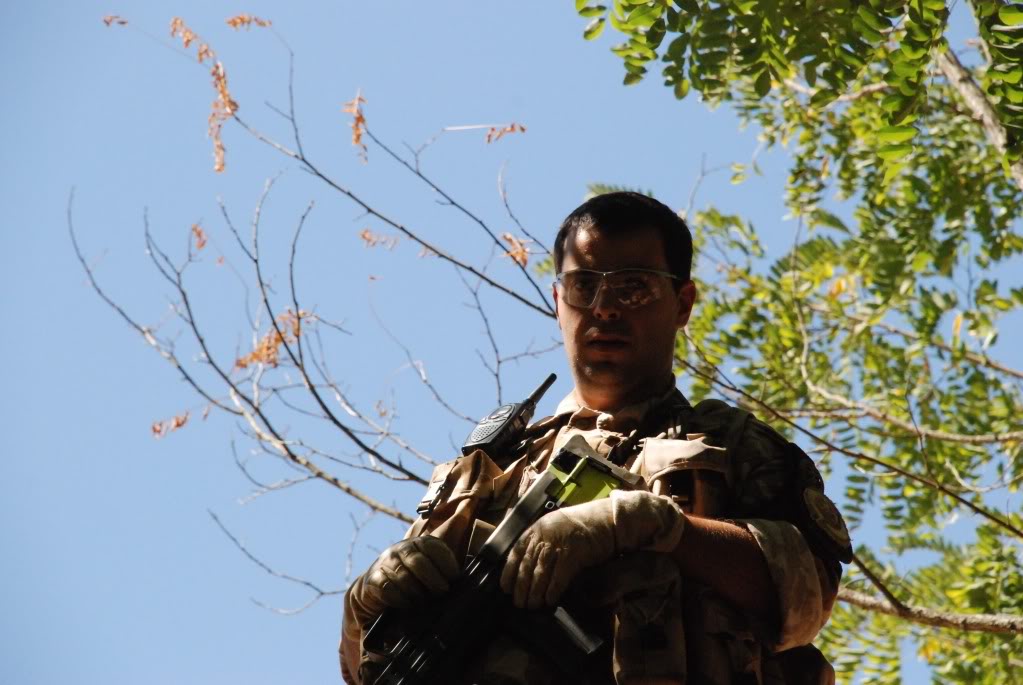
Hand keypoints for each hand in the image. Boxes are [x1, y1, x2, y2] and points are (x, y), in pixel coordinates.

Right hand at [346, 535, 458, 625]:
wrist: (378, 591)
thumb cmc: (414, 582)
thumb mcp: (431, 572)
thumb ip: (446, 569)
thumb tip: (463, 570)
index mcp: (420, 544)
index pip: (434, 547)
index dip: (446, 563)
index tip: (454, 578)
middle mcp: (402, 549)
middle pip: (419, 561)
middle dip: (433, 579)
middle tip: (442, 592)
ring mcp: (386, 562)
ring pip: (404, 577)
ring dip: (416, 593)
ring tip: (423, 602)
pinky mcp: (374, 578)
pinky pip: (388, 588)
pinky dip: (400, 599)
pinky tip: (407, 604)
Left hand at [499, 490, 685, 609]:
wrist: (606, 519)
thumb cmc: (581, 526)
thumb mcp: (555, 527)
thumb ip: (540, 542)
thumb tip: (528, 567)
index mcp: (536, 528)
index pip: (516, 552)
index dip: (509, 572)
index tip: (505, 588)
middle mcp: (544, 535)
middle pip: (527, 565)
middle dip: (521, 587)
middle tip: (519, 604)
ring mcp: (559, 543)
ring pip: (540, 573)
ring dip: (535, 592)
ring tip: (533, 606)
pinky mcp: (574, 552)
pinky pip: (559, 576)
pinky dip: (553, 590)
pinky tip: (550, 600)